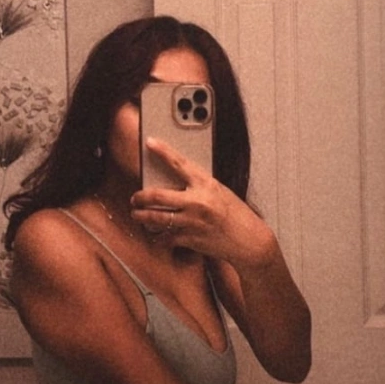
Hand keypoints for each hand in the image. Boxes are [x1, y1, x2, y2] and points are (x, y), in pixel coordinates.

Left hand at [131, 137, 276, 269]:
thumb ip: (199, 187)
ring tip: (138, 215)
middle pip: (156, 195)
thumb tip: (177, 184)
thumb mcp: (220, 192)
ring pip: (155, 218)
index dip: (162, 151)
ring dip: (141, 217)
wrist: (249, 241)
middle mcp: (197, 202)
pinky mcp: (190, 239)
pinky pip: (165, 238)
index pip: (179, 163)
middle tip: (135, 198)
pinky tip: (156, 235)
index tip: (150, 142)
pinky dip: (158, 237)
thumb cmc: (236, 216)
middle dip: (140, 197)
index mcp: (206, 184)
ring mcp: (192, 222)